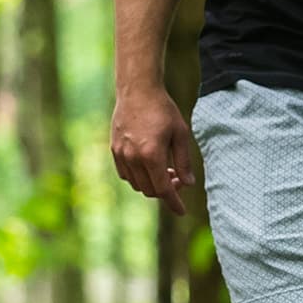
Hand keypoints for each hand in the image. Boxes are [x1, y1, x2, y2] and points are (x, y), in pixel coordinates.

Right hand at [110, 85, 194, 216]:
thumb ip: (183, 162)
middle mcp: (133, 158)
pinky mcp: (114, 150)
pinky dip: (138, 177)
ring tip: (164, 169)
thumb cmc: (163, 110)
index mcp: (151, 155)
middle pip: (150, 190)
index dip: (174, 203)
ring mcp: (121, 155)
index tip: (182, 212)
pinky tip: (148, 164)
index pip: (163, 190)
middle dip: (165, 190)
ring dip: (152, 184)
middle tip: (177, 177)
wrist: (137, 91)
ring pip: (137, 185)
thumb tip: (187, 184)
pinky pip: (126, 175)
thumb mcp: (180, 134)